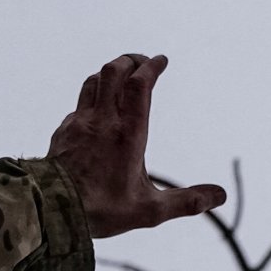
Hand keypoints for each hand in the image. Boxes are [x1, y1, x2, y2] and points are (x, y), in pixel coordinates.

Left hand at [46, 53, 226, 238]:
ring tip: (120, 76)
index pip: (140, 84)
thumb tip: (219, 196)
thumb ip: (185, 202)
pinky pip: (78, 105)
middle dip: (130, 60)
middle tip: (142, 62)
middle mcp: (103, 121)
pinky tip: (96, 112)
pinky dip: (91, 98)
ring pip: (93, 82)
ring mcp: (80, 124)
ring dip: (109, 73)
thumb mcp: (150, 210)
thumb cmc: (101, 210)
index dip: (151, 66)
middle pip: (114, 71)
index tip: (161, 60)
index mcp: (128, 133)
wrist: (51, 210)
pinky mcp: (63, 132)